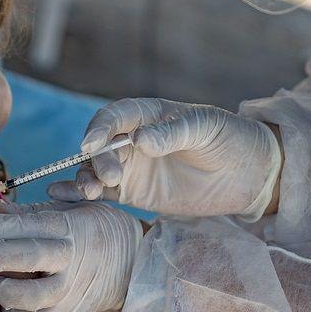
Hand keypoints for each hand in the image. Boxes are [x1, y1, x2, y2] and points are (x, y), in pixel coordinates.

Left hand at [0, 201, 142, 311]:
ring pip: (32, 297)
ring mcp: (72, 288)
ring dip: (4, 291)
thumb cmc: (95, 229)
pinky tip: (7, 305)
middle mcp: (71, 257)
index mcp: (70, 226)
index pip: (27, 225)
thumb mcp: (76, 208)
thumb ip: (39, 210)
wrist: (135, 262)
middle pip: (27, 257)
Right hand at [49, 98, 281, 219]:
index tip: (91, 144)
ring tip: (90, 193)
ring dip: (86, 178)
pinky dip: (79, 193)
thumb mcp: (206, 129)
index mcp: (149, 115)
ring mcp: (132, 166)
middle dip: (97, 161)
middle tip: (111, 178)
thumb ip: (173, 134)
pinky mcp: (134, 192)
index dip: (100, 128)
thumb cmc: (230, 139)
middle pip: (100, 146)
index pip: (115, 116)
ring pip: (96, 169)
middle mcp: (133, 139)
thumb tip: (141, 140)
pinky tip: (60, 196)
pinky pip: (103, 191)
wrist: (249, 175)